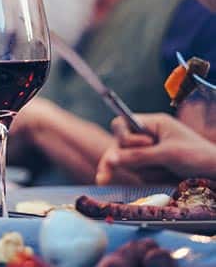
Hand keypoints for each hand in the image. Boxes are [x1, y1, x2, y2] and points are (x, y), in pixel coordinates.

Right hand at [96, 113, 215, 183]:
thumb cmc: (198, 157)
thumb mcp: (167, 155)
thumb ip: (137, 157)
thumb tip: (109, 159)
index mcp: (152, 124)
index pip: (121, 124)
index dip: (123, 137)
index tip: (134, 148)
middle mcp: (148, 136)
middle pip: (121, 146)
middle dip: (127, 160)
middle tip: (104, 178)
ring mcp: (149, 152)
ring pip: (129, 163)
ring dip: (145, 171)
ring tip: (167, 172)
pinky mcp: (153, 166)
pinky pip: (139, 173)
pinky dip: (149, 178)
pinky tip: (165, 178)